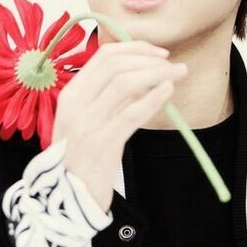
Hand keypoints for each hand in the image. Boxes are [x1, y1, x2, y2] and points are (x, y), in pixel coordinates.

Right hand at [51, 40, 187, 212]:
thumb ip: (111, 95)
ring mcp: (87, 122)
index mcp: (71, 93)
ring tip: (178, 75)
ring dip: (157, 74)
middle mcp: (76, 103)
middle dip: (149, 59)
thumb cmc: (83, 155)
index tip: (159, 53)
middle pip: (115, 64)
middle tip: (173, 65)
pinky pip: (131, 113)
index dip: (135, 48)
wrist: (67, 197)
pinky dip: (153, 98)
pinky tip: (168, 91)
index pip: (104, 55)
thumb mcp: (88, 118)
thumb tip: (146, 71)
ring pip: (124, 83)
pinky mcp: (102, 143)